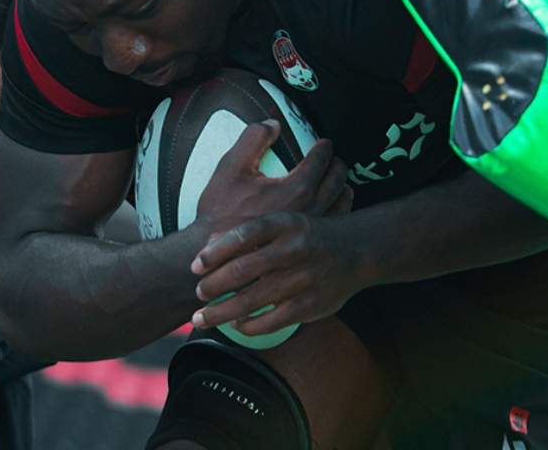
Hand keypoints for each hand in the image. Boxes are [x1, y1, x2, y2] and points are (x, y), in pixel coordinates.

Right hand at [188, 120, 348, 243]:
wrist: (215, 254)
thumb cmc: (221, 214)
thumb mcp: (231, 167)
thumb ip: (253, 138)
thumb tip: (273, 124)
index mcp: (296, 189)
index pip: (321, 160)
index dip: (324, 147)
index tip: (323, 144)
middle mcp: (311, 210)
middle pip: (338, 180)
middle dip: (337, 165)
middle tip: (333, 159)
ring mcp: (312, 231)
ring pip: (342, 203)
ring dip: (342, 188)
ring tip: (338, 183)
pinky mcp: (309, 246)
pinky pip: (335, 224)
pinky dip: (338, 211)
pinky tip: (331, 208)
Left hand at [190, 176, 355, 335]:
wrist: (353, 251)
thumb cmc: (305, 236)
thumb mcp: (283, 222)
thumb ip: (251, 234)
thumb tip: (207, 247)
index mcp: (283, 223)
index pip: (241, 236)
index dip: (214, 252)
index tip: (194, 266)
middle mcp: (293, 249)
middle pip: (242, 270)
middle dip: (213, 285)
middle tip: (198, 293)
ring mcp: (303, 278)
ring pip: (252, 300)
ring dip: (221, 311)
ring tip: (202, 317)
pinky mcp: (310, 305)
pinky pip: (272, 321)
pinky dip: (249, 325)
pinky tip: (236, 325)